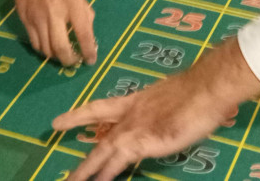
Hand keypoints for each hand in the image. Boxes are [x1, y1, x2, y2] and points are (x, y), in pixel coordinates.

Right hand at [6, 0, 97, 64]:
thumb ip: (84, 11)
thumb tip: (87, 32)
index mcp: (71, 4)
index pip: (83, 34)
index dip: (89, 51)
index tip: (91, 60)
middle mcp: (54, 14)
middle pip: (61, 49)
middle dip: (70, 61)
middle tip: (75, 61)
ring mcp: (37, 19)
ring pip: (46, 50)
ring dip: (56, 56)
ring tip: (62, 55)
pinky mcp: (25, 20)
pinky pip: (34, 43)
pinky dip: (43, 50)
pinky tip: (49, 46)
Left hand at [52, 38, 259, 180]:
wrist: (206, 88)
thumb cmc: (197, 92)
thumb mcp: (173, 101)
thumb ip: (161, 111)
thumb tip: (161, 118)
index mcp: (136, 102)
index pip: (100, 107)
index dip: (79, 115)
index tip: (59, 121)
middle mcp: (130, 114)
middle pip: (97, 130)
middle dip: (77, 138)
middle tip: (53, 139)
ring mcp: (135, 128)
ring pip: (103, 151)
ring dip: (86, 169)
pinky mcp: (143, 142)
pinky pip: (118, 161)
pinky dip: (107, 172)